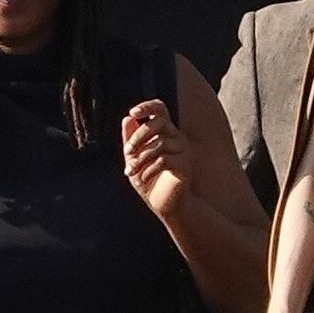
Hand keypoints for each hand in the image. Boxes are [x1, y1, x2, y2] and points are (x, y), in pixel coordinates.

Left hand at [122, 100, 193, 220]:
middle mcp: (176, 137)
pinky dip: (148, 169)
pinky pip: (164, 159)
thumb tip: (127, 118)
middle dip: (139, 136)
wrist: (164, 206)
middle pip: (159, 122)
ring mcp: (183, 150)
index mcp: (164, 132)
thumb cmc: (149, 181)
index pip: (160, 109)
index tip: (133, 113)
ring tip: (130, 172)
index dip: (147, 106)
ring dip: (139, 158)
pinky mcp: (186, 164)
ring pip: (159, 143)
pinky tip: (142, 179)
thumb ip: (130, 139)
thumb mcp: (134, 159)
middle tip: (126, 152)